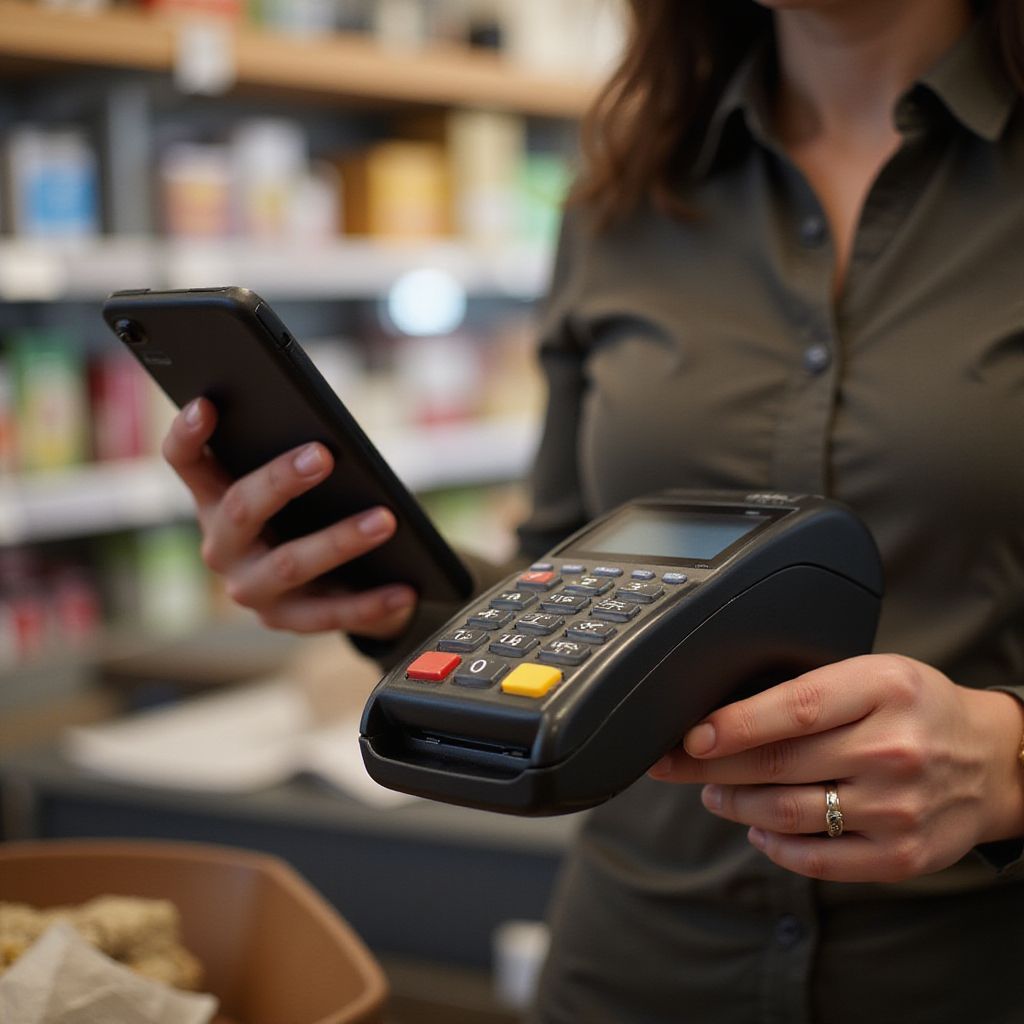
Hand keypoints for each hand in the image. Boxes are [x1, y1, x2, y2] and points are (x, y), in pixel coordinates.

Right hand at [162, 397, 416, 638]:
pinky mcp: (287, 621)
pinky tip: (405, 591)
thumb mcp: (298, 486)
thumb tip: (331, 442)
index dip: (188, 434)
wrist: (326, 586)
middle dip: (281, 480)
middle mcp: (223, 548)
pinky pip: (330, 613)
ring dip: (340, 540)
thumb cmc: (311, 513)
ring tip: (386, 520)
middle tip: (324, 455)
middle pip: (241, 508)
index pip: (187, 462)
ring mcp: (252, 589)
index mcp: (215, 501)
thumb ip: (298, 460)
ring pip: (290, 563)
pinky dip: (371, 602)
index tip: (205, 403)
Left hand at [648, 654, 1023, 882]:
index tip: (688, 736)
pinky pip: (817, 859)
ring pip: (786, 813)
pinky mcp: (900, 856)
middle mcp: (891, 749)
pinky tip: (757, 829)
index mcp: (882, 690)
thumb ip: (812, 690)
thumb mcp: (874, 674)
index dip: (731, 726)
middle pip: (776, 763)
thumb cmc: (919, 709)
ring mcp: (897, 808)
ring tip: (714, 793)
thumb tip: (726, 714)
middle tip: (673, 764)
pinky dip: (774, 846)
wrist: (994, 761)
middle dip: (709, 766)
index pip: (793, 709)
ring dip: (734, 804)